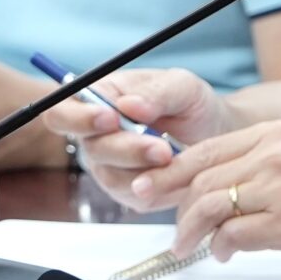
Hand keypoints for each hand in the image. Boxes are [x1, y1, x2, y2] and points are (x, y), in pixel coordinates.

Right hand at [41, 67, 230, 200]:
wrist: (218, 134)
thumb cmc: (191, 104)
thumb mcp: (182, 86)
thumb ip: (156, 92)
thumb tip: (129, 105)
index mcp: (98, 101)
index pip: (63, 112)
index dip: (79, 118)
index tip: (110, 117)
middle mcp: (97, 137)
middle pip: (91, 148)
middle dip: (126, 148)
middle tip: (159, 147)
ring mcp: (110, 167)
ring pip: (111, 175)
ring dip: (143, 168)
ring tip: (173, 155)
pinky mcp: (129, 192)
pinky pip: (133, 194)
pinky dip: (156, 184)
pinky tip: (175, 172)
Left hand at [116, 120, 280, 262]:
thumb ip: (263, 162)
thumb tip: (217, 185)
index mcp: (276, 133)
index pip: (206, 150)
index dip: (171, 173)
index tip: (152, 188)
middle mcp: (274, 155)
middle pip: (202, 180)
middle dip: (178, 209)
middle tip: (176, 231)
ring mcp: (279, 188)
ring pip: (210, 206)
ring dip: (192, 231)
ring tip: (190, 246)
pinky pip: (233, 234)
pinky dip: (220, 247)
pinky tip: (226, 253)